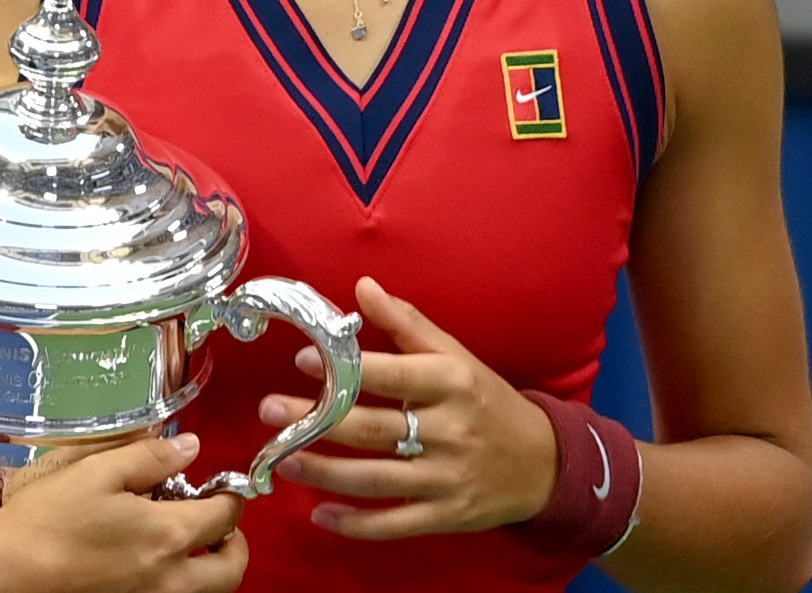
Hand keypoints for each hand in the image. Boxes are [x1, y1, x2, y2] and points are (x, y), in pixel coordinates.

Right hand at [0, 433, 247, 592]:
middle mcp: (168, 581)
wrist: (0, 573)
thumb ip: (152, 457)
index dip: (231, 496)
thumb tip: (192, 447)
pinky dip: (181, 586)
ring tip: (189, 543)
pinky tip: (157, 564)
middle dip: (234, 543)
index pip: (225, 517)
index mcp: (166, 536)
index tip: (221, 485)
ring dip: (211, 569)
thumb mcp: (99, 470)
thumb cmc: (48, 518)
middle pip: (230, 571)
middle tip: (218, 522)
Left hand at [258, 276, 555, 539]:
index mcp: (451, 382)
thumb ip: (405, 323)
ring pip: (374, 478)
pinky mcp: (445, 516)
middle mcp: (449, 430)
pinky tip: (320, 514)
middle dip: (316, 421)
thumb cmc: (486, 398)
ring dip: (323, 471)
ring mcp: (446, 477)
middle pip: (372, 428)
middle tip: (270, 411)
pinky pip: (394, 523)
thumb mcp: (454, 353)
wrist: (541, 462)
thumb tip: (362, 286)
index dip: (346, 369)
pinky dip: (355, 524)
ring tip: (283, 459)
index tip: (304, 359)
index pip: (391, 375)